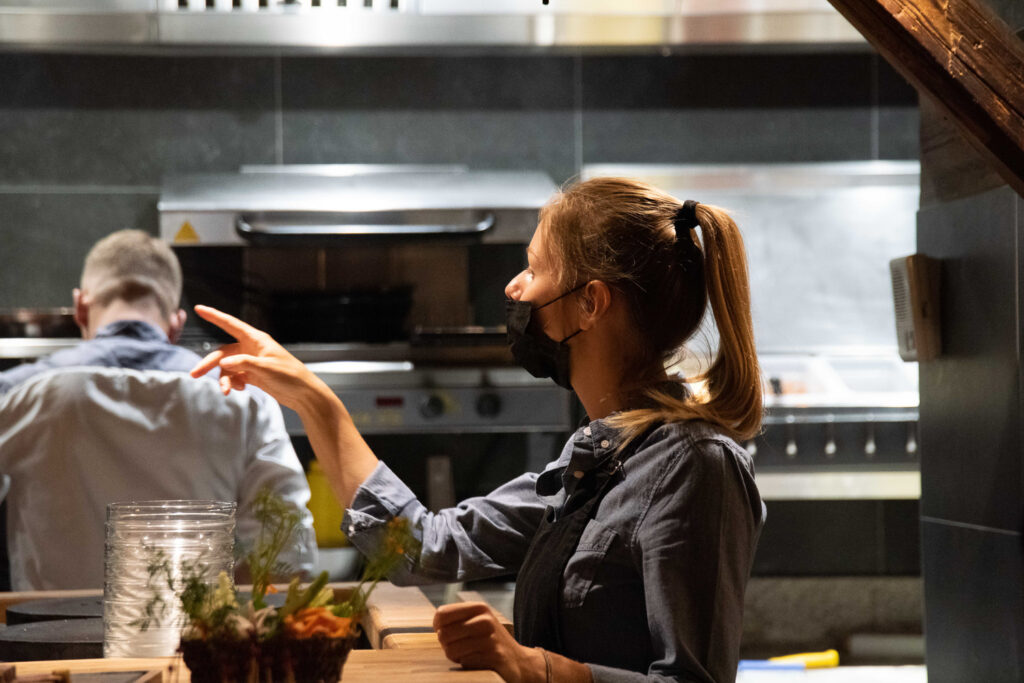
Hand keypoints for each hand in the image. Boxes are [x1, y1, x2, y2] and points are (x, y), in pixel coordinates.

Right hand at [189, 305, 321, 410]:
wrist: (302, 394)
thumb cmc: (290, 376)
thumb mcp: (266, 368)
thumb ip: (244, 364)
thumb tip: (223, 363)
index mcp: (256, 339)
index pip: (231, 324)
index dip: (214, 316)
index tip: (199, 308)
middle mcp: (251, 349)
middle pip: (223, 352)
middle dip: (209, 363)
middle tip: (194, 374)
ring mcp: (251, 362)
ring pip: (227, 367)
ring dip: (223, 379)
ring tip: (226, 391)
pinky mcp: (252, 375)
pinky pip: (235, 377)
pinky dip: (233, 383)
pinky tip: (239, 389)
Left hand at [433, 602, 544, 682]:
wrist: (519, 661)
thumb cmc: (490, 642)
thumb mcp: (477, 622)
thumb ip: (456, 619)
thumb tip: (437, 623)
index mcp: (479, 608)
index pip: (441, 614)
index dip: (439, 628)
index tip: (448, 633)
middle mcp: (485, 620)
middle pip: (443, 634)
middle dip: (447, 645)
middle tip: (461, 647)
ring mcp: (490, 639)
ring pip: (451, 650)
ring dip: (456, 657)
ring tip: (469, 654)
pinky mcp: (493, 657)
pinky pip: (464, 662)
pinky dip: (467, 665)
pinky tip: (478, 662)